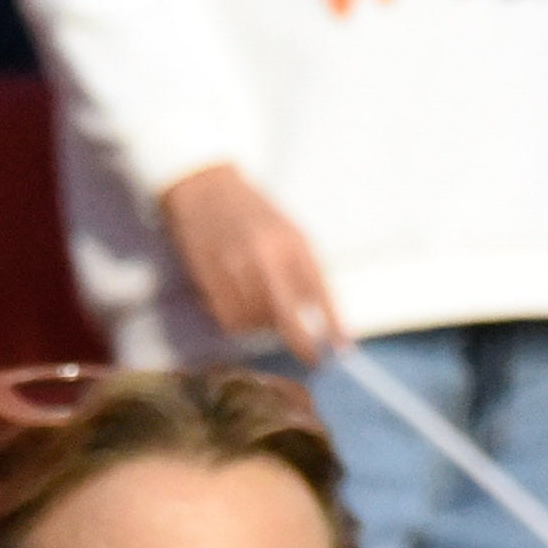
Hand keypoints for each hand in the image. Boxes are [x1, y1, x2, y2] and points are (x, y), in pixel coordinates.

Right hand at [161, 165, 344, 362]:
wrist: (204, 188)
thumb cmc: (252, 213)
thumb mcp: (288, 233)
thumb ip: (306, 272)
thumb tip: (325, 320)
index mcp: (292, 241)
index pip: (318, 290)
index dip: (332, 323)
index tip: (342, 348)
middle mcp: (265, 255)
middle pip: (287, 315)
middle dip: (302, 342)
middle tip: (311, 358)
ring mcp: (235, 268)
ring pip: (256, 321)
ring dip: (262, 325)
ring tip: (260, 303)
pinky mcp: (209, 279)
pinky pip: (230, 319)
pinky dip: (238, 321)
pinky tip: (238, 302)